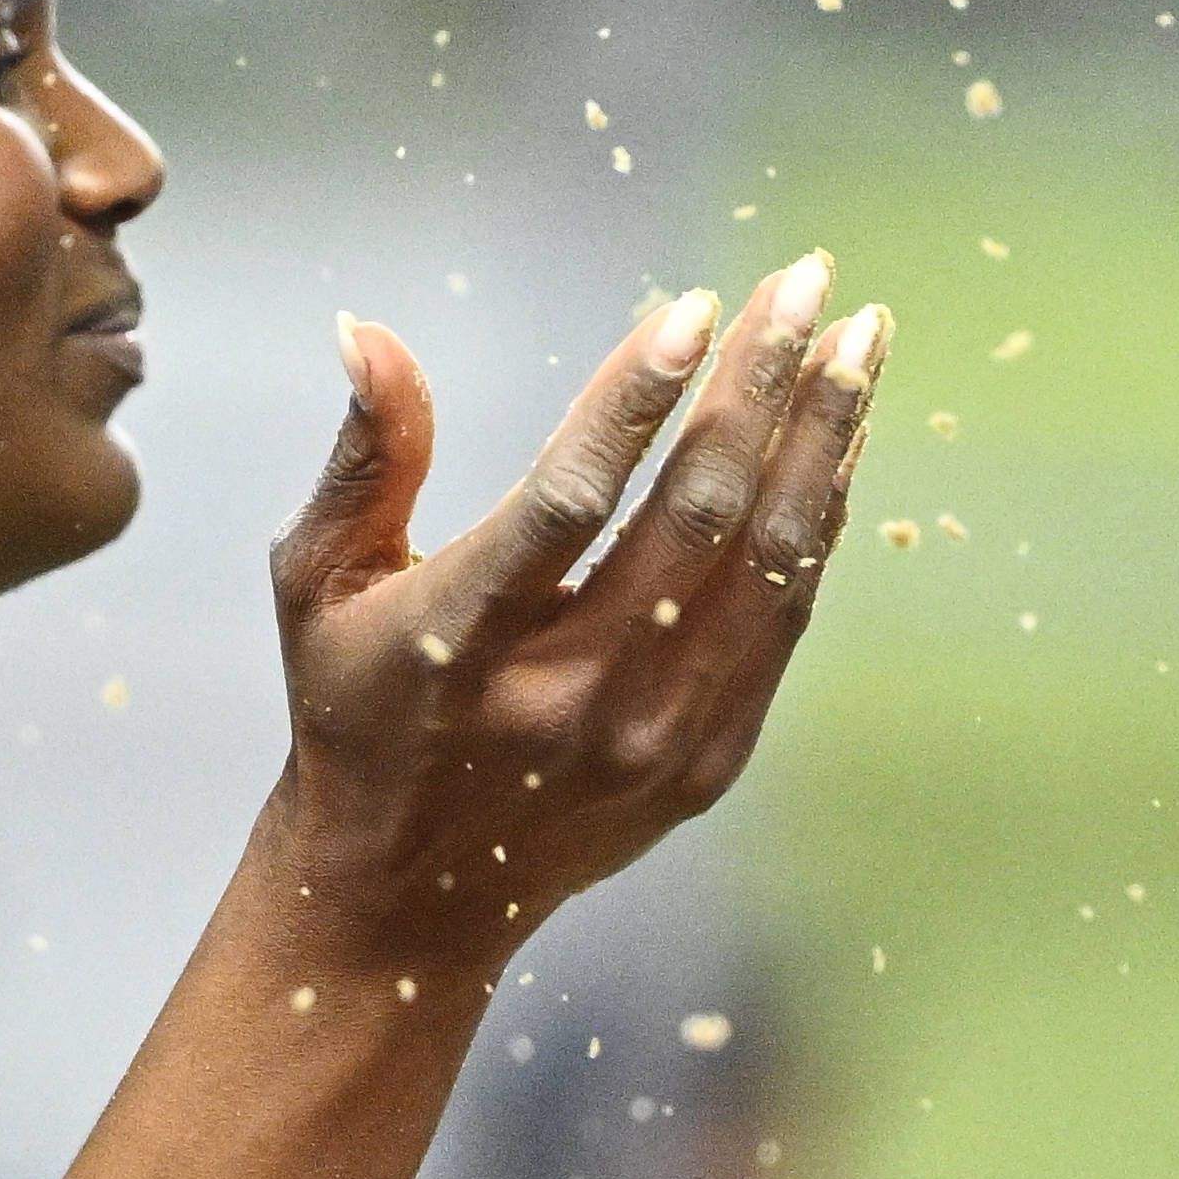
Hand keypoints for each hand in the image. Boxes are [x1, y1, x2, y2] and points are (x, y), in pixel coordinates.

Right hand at [265, 255, 883, 972]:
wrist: (407, 898)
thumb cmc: (353, 707)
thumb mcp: (317, 583)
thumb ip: (365, 457)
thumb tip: (369, 328)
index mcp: (461, 641)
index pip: (569, 500)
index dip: (634, 399)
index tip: (692, 305)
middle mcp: (569, 695)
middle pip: (695, 517)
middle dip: (763, 384)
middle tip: (809, 280)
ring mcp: (651, 737)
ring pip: (764, 563)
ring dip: (822, 439)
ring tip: (861, 337)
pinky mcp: (706, 764)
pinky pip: (783, 619)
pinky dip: (818, 519)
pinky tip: (838, 438)